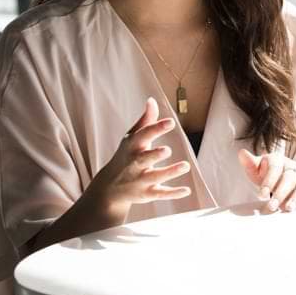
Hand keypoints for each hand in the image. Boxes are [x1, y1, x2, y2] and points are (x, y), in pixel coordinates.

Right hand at [84, 97, 191, 218]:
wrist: (108, 188)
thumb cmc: (126, 156)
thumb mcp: (132, 138)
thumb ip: (145, 120)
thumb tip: (152, 100)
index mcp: (132, 147)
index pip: (143, 136)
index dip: (156, 128)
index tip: (170, 122)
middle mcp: (134, 164)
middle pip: (144, 159)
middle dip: (154, 155)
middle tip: (167, 150)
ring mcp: (140, 180)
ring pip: (155, 177)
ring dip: (170, 172)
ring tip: (186, 165)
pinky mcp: (146, 194)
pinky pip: (160, 194)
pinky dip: (173, 193)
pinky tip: (187, 190)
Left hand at [239, 149, 295, 212]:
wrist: (276, 177)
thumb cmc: (264, 173)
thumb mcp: (255, 169)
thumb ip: (249, 163)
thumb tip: (242, 153)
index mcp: (278, 159)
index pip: (275, 168)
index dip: (269, 181)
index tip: (261, 195)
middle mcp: (292, 166)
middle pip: (289, 178)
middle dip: (280, 193)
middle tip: (271, 206)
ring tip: (288, 208)